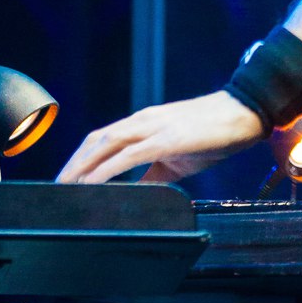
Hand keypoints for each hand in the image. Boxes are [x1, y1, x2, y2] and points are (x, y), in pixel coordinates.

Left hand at [56, 89, 265, 184]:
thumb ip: (155, 170)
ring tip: (66, 187)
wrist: (245, 112)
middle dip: (74, 164)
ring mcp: (152, 128)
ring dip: (82, 167)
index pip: (103, 138)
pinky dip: (104, 170)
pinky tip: (92, 183)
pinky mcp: (165, 139)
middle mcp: (142, 121)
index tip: (68, 177)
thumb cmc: (215, 132)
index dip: (82, 157)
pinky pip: (126, 156)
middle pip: (96, 140)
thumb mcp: (179, 155)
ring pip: (105, 145)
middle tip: (56, 186)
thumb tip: (137, 190)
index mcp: (144, 122)